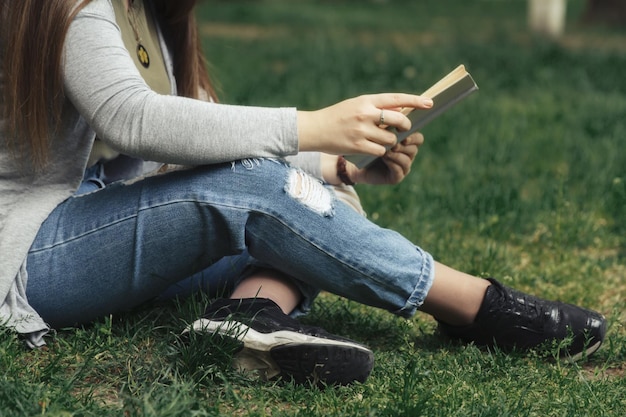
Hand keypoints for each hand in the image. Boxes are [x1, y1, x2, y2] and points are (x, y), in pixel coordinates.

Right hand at [297, 93, 432, 155]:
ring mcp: (362, 131)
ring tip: (379, 140)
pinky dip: (380, 152)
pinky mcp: (358, 146)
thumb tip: (401, 111)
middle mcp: (365, 114)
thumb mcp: (356, 105)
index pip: (397, 99)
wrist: (315, 129)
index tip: (430, 103)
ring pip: (390, 140)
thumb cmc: (338, 116)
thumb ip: (377, 107)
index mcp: (366, 101)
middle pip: (399, 121)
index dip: (415, 101)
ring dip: (390, 143)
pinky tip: (372, 149)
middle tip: (403, 130)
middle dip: (405, 127)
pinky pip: (380, 151)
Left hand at [352, 131, 424, 184]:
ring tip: (387, 150)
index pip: (418, 138)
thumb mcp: (377, 133)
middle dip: (404, 146)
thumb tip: (397, 116)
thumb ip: (388, 126)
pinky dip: (393, 164)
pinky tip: (385, 158)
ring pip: (407, 160)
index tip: (403, 133)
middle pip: (414, 149)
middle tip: (394, 143)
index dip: (413, 136)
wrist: (355, 163)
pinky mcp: (396, 177)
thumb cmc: (367, 144)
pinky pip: (399, 171)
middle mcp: (407, 155)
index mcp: (407, 142)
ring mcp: (403, 167)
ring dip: (397, 154)